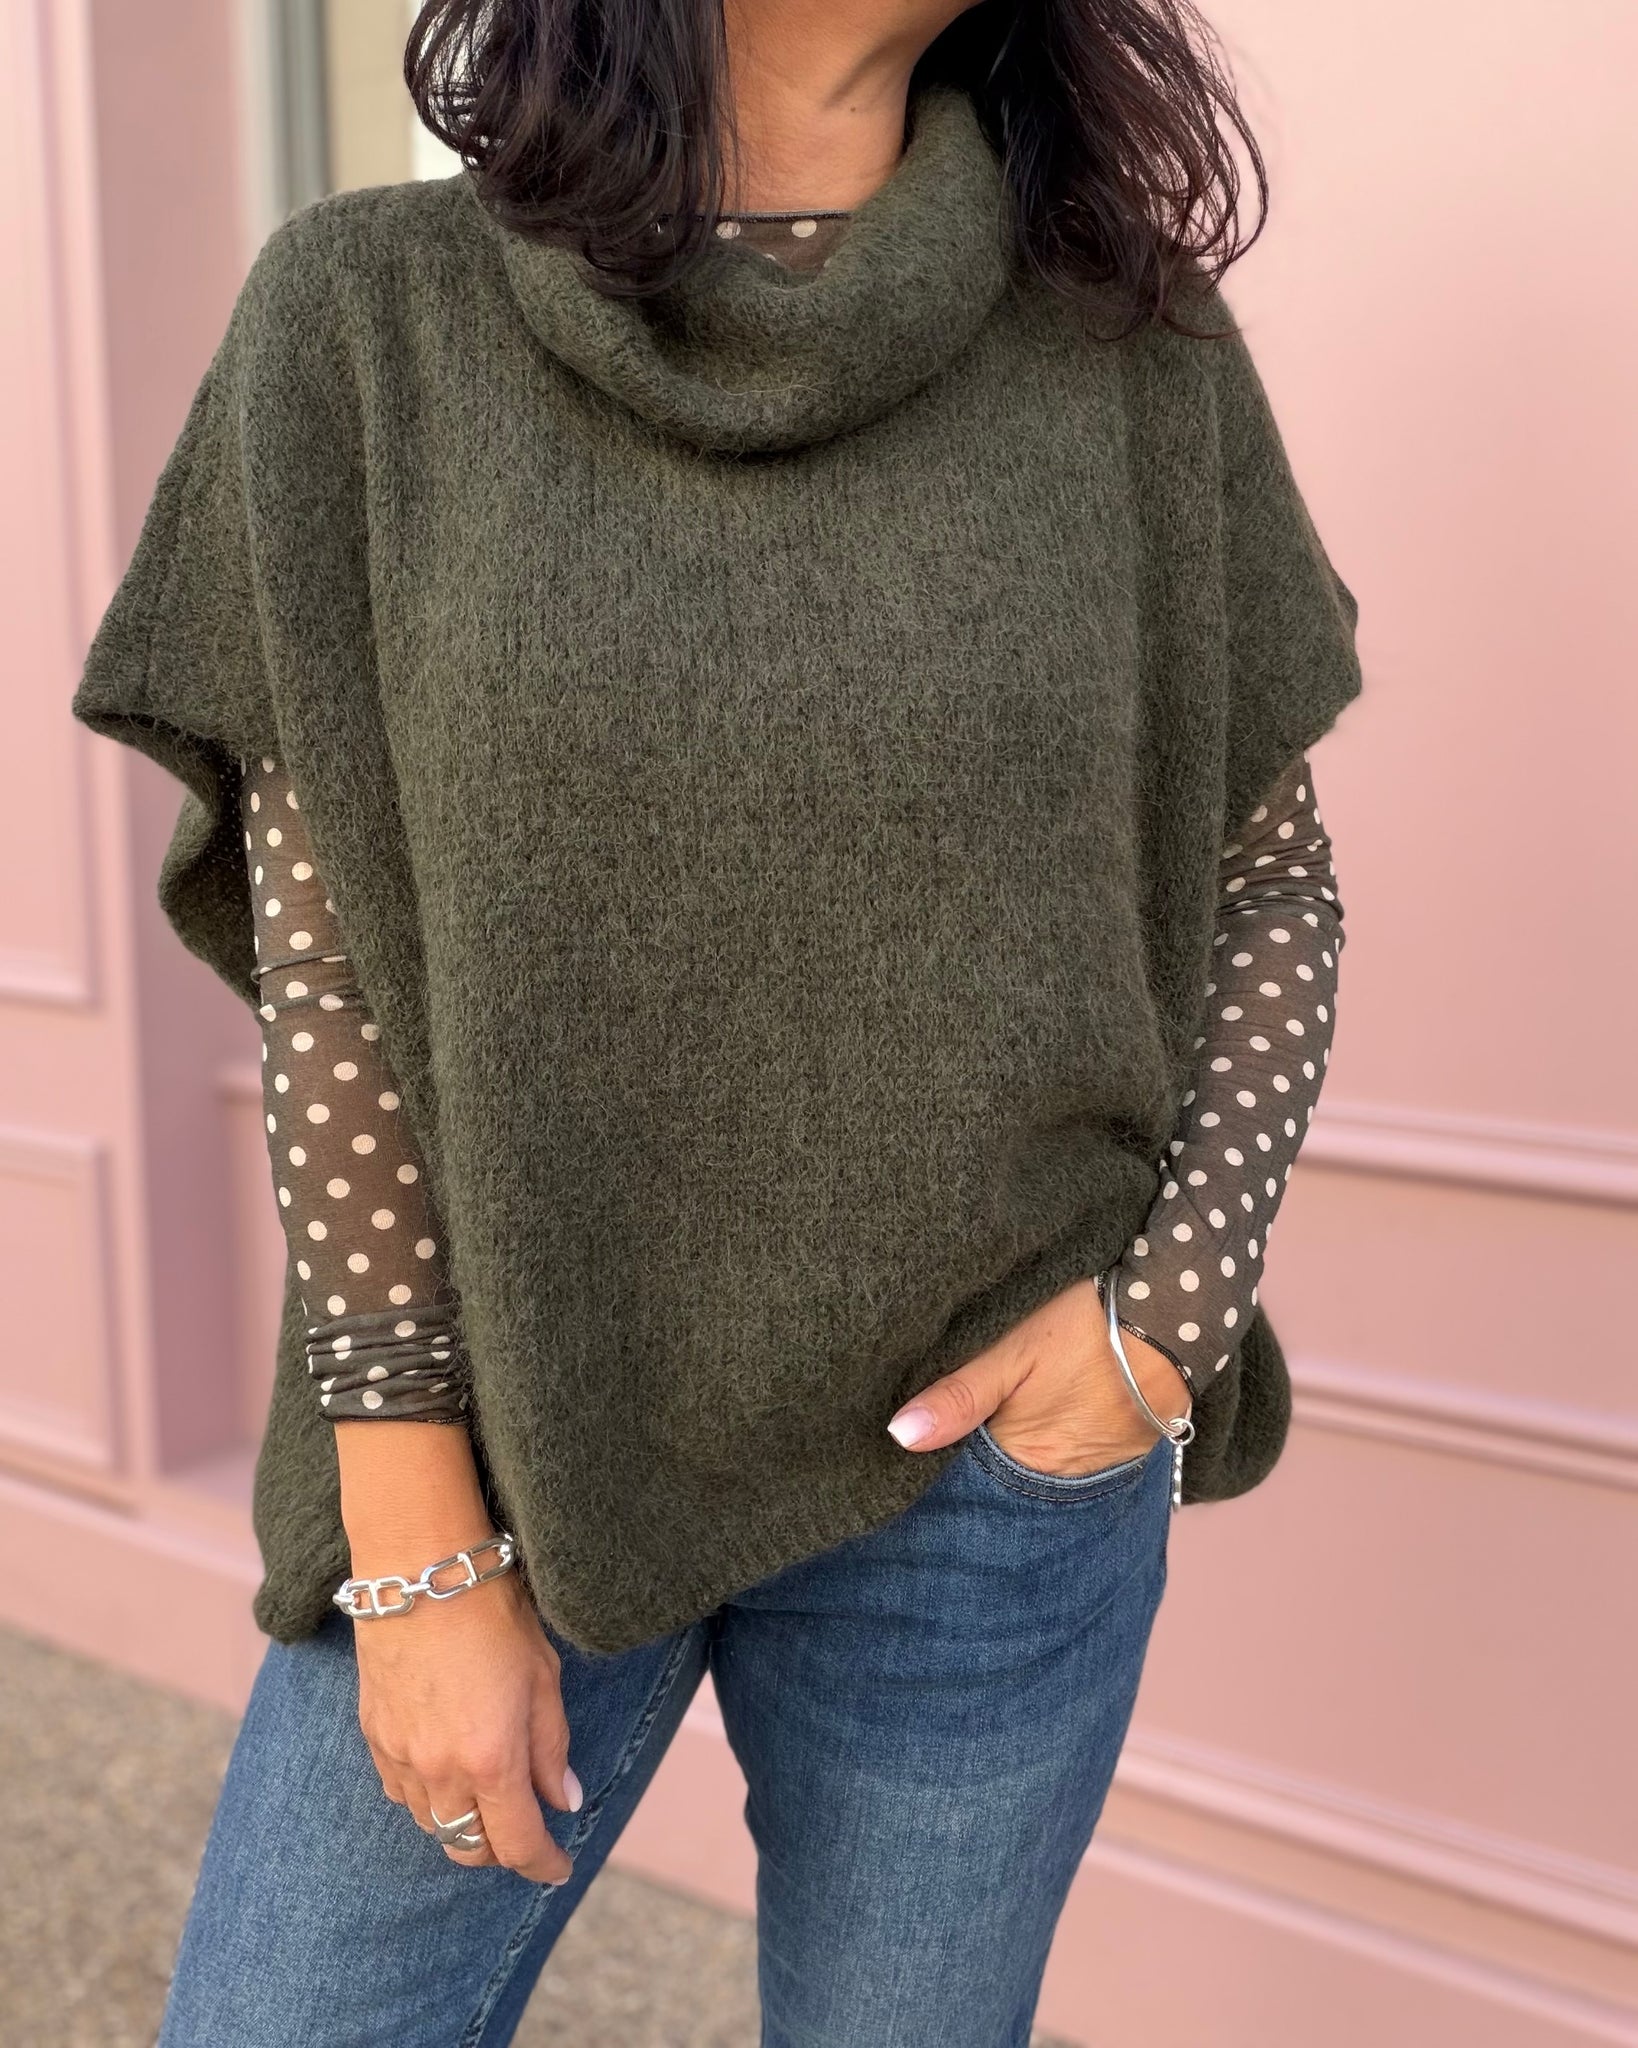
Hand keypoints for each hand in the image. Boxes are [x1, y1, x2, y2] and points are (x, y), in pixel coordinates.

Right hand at [334, 1419, 577, 1883]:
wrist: (420, 1568)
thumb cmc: (494, 1613)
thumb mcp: (543, 1678)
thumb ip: (552, 1748)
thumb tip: (563, 1800)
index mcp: (491, 1760)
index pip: (518, 1844)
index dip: (544, 1865)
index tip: (561, 1867)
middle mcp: (439, 1771)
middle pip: (469, 1847)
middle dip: (502, 1850)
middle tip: (528, 1830)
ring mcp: (399, 1756)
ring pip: (430, 1825)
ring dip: (463, 1825)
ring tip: (488, 1799)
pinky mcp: (373, 1735)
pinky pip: (400, 1792)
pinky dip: (427, 1797)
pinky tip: (446, 1771)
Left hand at [886, 1278, 1190, 1477]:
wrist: (1175, 1312)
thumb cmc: (1086, 1326)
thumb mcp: (1012, 1350)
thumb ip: (958, 1396)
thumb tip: (899, 1437)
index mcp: (1029, 1460)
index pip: (970, 1478)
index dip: (946, 1458)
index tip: (919, 1441)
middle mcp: (1066, 1480)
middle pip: (1007, 1477)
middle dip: (981, 1458)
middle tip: (960, 1423)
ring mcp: (1100, 1468)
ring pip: (1042, 1468)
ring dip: (1021, 1449)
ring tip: (1006, 1414)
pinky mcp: (1126, 1450)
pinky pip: (1078, 1456)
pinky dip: (1058, 1440)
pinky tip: (1047, 1412)